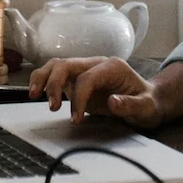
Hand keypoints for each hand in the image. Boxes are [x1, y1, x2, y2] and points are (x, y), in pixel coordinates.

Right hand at [27, 57, 163, 128]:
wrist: (149, 100)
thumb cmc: (148, 103)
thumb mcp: (147, 108)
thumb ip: (131, 105)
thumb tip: (113, 102)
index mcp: (112, 67)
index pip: (87, 77)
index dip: (78, 97)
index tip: (75, 118)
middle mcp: (96, 64)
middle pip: (66, 65)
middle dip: (54, 84)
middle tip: (51, 107)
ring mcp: (85, 70)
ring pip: (57, 65)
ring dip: (43, 78)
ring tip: (33, 95)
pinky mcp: (77, 80)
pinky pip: (56, 75)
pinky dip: (44, 82)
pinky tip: (37, 94)